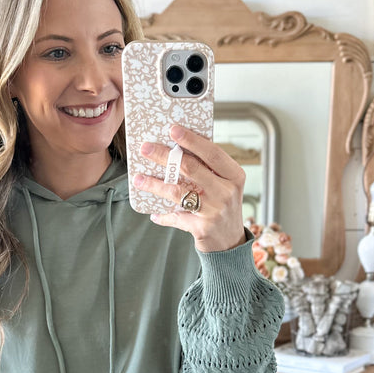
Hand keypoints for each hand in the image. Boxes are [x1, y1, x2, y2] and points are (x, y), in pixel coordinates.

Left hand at [134, 123, 245, 252]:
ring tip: (139, 178)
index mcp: (234, 176)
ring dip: (155, 184)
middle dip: (165, 156)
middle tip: (145, 147)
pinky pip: (177, 217)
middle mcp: (226, 191)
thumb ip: (208, 170)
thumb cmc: (223, 206)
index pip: (212, 153)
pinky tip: (153, 213)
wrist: (230, 243)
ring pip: (178, 192)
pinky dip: (163, 216)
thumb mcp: (224, 185)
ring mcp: (215, 210)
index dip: (192, 140)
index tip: (172, 129)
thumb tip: (175, 150)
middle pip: (191, 168)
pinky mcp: (203, 227)